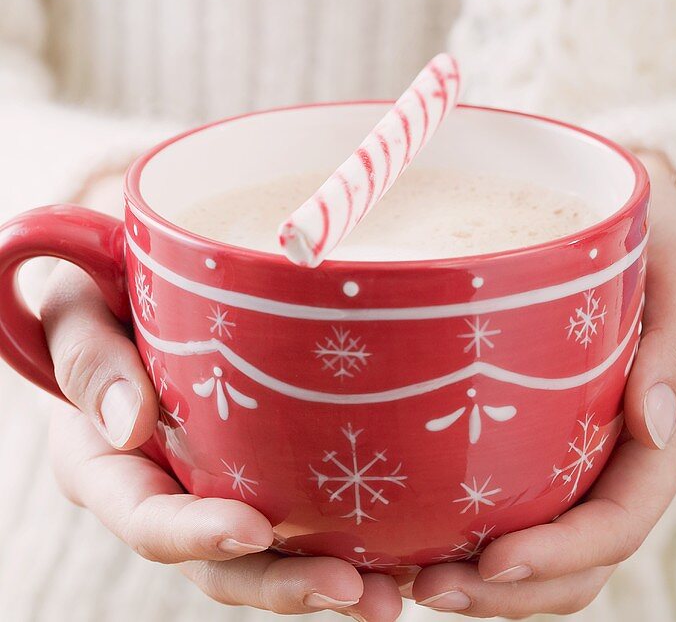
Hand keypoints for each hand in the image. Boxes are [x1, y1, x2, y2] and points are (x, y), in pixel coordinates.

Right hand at [42, 260, 402, 619]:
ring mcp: (218, 484)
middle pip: (220, 561)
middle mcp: (165, 491)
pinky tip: (406, 547)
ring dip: (327, 579)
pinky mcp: (263, 466)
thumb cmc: (98, 286)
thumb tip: (128, 423)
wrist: (131, 281)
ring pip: (271, 553)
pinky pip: (304, 511)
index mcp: (107, 464)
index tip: (253, 531)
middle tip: (352, 590)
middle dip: (284, 585)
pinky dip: (350, 536)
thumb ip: (87, 354)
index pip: (146, 519)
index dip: (196, 534)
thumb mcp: (74, 306)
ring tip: (391, 593)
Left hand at [409, 152, 675, 616]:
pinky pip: (519, 505)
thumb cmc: (652, 231)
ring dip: (487, 583)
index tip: (492, 560)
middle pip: (579, 560)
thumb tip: (658, 427)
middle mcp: (628, 457)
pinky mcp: (546, 438)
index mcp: (670, 431)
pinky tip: (419, 535)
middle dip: (510, 590)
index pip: (621, 520)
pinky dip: (475, 537)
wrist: (615, 207)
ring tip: (413, 580)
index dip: (563, 555)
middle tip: (428, 588)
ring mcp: (585, 454)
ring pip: (547, 550)